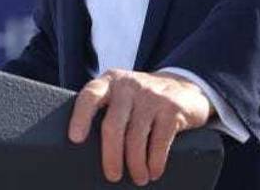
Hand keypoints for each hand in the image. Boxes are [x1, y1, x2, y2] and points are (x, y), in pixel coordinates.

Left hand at [68, 69, 213, 185]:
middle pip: (113, 124)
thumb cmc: (141, 100)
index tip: (75, 139)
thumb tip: (84, 148)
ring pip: (136, 137)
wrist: (184, 87)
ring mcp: (152, 96)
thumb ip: (105, 109)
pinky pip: (160, 141)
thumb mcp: (121, 95)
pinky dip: (155, 162)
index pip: (90, 95)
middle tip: (112, 176)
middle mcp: (129, 86)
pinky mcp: (172, 109)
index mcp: (110, 82)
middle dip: (111, 155)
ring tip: (138, 178)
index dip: (81, 117)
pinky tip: (154, 171)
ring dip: (136, 164)